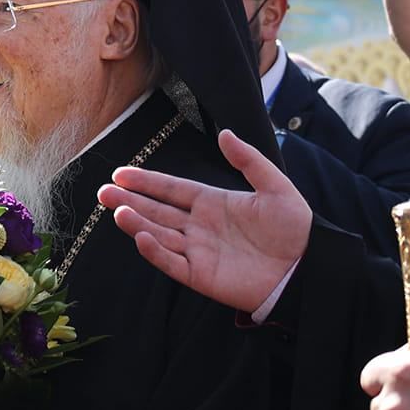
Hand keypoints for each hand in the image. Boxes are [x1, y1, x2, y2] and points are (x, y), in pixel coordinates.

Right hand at [98, 129, 311, 314]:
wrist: (306, 267)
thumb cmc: (295, 227)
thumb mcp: (275, 186)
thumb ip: (248, 161)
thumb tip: (224, 133)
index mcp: (212, 203)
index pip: (172, 189)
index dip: (147, 181)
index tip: (121, 173)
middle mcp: (199, 226)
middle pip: (157, 211)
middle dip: (130, 200)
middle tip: (103, 191)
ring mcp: (198, 251)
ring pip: (159, 235)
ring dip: (137, 223)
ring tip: (116, 210)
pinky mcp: (200, 276)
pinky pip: (172, 263)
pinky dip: (155, 251)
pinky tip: (140, 236)